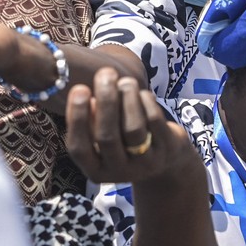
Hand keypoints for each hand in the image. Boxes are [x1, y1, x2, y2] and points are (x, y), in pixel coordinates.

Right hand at [64, 68, 198, 187]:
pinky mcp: (167, 150)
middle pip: (107, 137)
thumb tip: (82, 94)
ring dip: (128, 99)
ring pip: (133, 129)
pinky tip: (141, 92)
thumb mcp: (104, 136)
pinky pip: (154, 122)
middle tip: (105, 73)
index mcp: (96, 170)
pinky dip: (146, 102)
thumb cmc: (125, 141)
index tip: (80, 88)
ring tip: (126, 81)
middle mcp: (119, 171)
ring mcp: (146, 163)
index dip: (77, 118)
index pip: (79, 148)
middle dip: (105, 101)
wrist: (167, 162)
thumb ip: (91, 119)